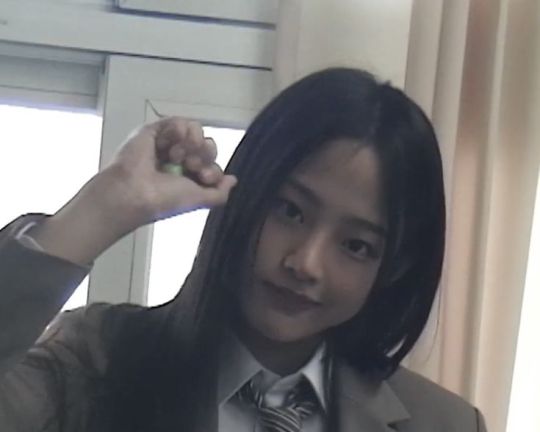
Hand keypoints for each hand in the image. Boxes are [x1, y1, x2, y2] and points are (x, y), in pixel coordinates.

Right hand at [100, 117, 236, 231]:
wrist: (136, 192)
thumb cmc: (165, 199)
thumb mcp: (200, 200)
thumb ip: (220, 193)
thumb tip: (233, 180)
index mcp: (188, 176)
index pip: (211, 163)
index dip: (212, 168)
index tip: (203, 176)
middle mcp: (179, 159)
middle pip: (206, 145)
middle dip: (204, 155)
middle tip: (191, 166)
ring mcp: (167, 144)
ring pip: (195, 131)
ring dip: (192, 143)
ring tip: (177, 156)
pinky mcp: (154, 131)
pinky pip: (178, 121)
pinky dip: (180, 130)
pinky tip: (171, 145)